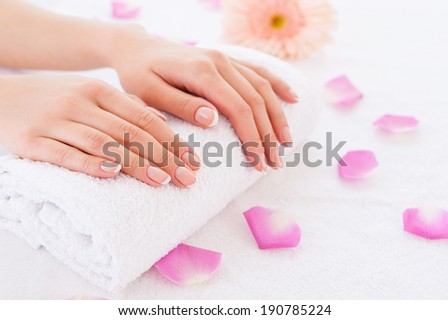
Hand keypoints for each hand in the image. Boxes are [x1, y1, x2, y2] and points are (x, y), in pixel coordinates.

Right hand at [0, 75, 198, 187]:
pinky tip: (111, 174)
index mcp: (99, 91)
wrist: (1, 96)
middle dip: (163, 156)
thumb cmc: (56, 98)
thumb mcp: (91, 93)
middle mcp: (80, 102)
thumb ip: (126, 106)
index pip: (144, 117)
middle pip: (129, 132)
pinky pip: (64, 154)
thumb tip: (163, 121)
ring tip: (162, 180)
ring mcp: (55, 120)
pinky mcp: (31, 141)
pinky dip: (89, 164)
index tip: (192, 161)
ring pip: (102, 142)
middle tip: (186, 178)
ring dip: (135, 163)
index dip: (172, 140)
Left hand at [109, 28, 298, 170]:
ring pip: (262, 87)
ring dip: (277, 116)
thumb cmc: (139, 74)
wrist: (137, 47)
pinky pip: (259, 71)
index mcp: (202, 72)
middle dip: (268, 135)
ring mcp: (226, 58)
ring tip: (286, 143)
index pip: (239, 108)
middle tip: (275, 164)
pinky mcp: (228, 60)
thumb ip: (181, 104)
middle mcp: (220, 62)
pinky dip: (277, 86)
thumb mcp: (149, 93)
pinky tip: (292, 99)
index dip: (253, 138)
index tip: (259, 164)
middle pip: (255, 100)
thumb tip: (213, 119)